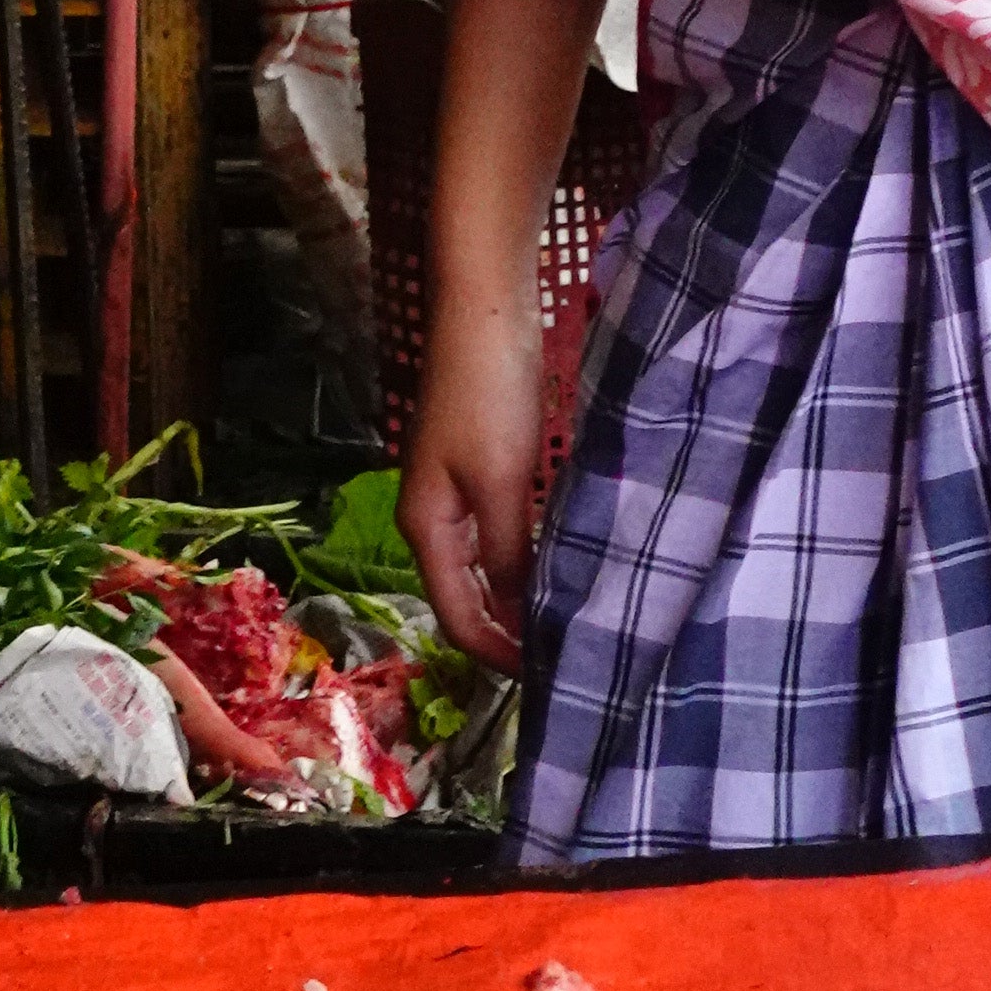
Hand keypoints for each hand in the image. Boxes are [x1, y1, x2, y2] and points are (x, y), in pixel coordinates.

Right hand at [402, 286, 547, 673]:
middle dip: (506, 635)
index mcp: (427, 528)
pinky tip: (558, 568)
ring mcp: (455, 493)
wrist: (485, 313)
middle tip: (560, 661)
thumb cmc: (488, 394)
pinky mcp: (481, 469)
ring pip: (484, 569)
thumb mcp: (500, 481)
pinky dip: (525, 562)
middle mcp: (434, 519)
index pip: (456, 616)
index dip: (496, 654)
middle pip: (465, 598)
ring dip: (517, 601)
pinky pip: (499, 537)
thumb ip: (508, 553)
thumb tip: (519, 616)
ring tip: (563, 626)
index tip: (544, 678)